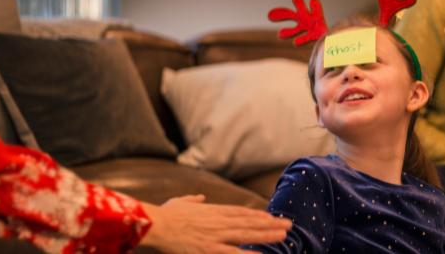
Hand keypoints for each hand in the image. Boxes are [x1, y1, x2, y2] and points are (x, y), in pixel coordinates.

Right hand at [141, 195, 291, 253]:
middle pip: (249, 222)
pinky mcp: (210, 250)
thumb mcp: (180, 202)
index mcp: (212, 211)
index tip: (271, 217)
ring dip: (267, 235)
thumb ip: (193, 200)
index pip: (240, 213)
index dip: (257, 215)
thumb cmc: (165, 215)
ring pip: (247, 235)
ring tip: (284, 235)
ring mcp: (216, 236)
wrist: (156, 224)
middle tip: (288, 224)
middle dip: (270, 224)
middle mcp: (219, 222)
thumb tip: (200, 197)